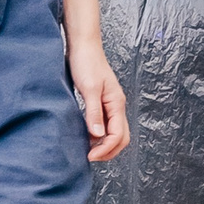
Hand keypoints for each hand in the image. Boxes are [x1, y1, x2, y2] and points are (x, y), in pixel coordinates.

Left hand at [69, 40, 129, 162]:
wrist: (83, 46)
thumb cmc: (87, 62)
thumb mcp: (89, 88)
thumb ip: (94, 113)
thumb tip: (98, 135)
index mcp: (117, 103)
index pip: (118, 135)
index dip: (105, 149)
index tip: (90, 156)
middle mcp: (116, 105)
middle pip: (120, 137)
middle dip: (108, 151)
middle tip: (90, 157)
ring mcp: (110, 104)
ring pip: (113, 131)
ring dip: (103, 144)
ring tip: (87, 149)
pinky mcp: (101, 102)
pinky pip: (104, 124)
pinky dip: (98, 134)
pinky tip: (86, 136)